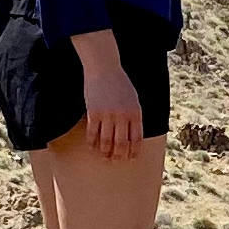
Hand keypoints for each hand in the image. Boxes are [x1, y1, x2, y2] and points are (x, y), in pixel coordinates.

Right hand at [74, 30, 145, 161]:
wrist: (104, 68)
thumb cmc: (119, 83)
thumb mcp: (133, 99)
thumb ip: (134, 116)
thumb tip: (134, 136)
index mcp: (135, 113)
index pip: (137, 139)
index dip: (134, 151)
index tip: (130, 158)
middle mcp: (123, 116)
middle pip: (122, 144)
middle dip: (119, 155)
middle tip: (115, 160)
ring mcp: (108, 115)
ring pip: (106, 141)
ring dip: (105, 152)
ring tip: (104, 156)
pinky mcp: (94, 112)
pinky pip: (93, 134)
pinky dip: (92, 143)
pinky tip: (92, 147)